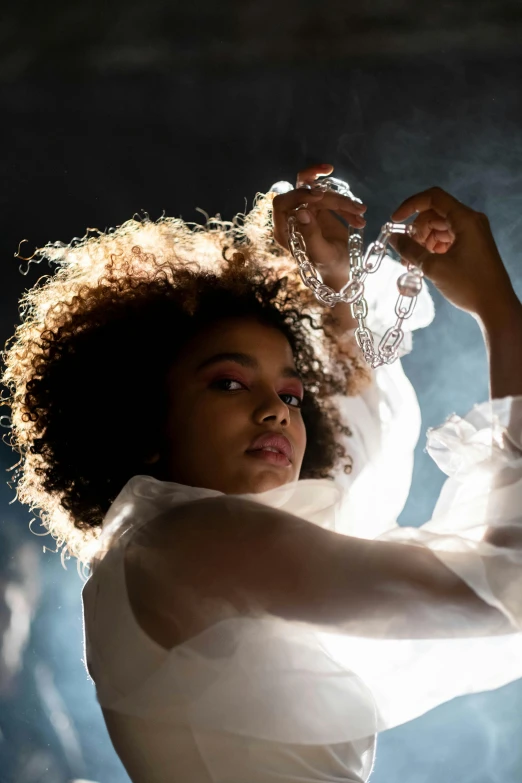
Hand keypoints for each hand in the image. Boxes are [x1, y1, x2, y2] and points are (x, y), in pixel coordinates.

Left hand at [272, 163, 366, 287]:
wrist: (342, 270)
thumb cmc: (330, 268)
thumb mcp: (322, 254)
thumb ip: (311, 234)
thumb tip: (301, 211)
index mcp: (284, 231)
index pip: (282, 203)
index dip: (298, 195)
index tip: (320, 195)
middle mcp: (291, 219)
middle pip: (303, 193)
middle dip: (327, 194)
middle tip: (348, 201)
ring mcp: (305, 212)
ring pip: (320, 193)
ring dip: (342, 201)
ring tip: (360, 212)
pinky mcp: (318, 209)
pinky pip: (330, 197)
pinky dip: (346, 205)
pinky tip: (359, 219)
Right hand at [389, 186, 517, 322]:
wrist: (495, 306)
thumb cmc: (467, 284)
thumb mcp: (434, 267)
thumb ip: (410, 249)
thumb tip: (392, 238)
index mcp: (465, 219)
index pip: (433, 198)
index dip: (410, 205)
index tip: (395, 221)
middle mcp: (470, 220)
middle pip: (435, 214)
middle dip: (416, 230)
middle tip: (405, 251)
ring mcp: (473, 233)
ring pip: (440, 227)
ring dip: (423, 241)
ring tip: (412, 262)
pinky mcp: (473, 245)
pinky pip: (448, 238)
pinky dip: (434, 247)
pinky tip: (426, 263)